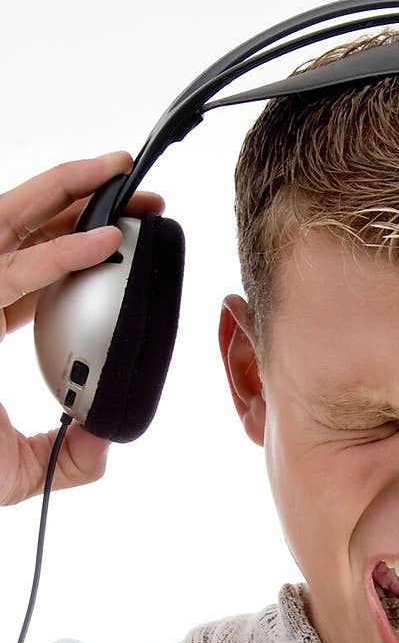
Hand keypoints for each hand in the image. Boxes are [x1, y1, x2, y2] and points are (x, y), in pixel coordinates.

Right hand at [0, 152, 164, 505]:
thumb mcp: (16, 470)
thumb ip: (66, 458)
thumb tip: (106, 442)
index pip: (29, 268)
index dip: (74, 244)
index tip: (124, 235)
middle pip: (24, 228)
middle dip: (83, 200)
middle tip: (142, 194)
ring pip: (10, 219)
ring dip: (68, 191)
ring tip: (121, 171)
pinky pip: (13, 271)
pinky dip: (61, 253)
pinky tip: (107, 242)